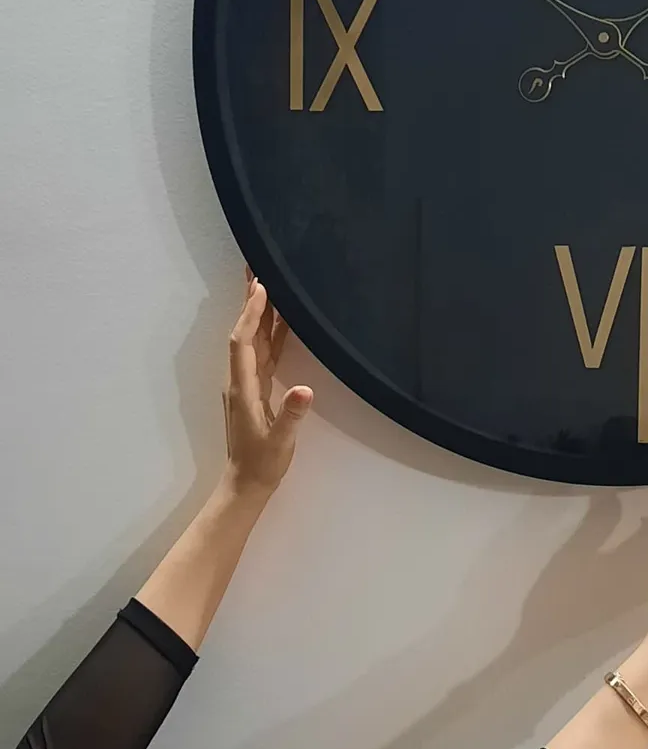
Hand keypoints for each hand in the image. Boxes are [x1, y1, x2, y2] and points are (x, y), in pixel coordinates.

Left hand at [222, 273, 313, 497]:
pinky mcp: (257, 387)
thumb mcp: (280, 441)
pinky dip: (271, 331)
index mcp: (242, 387)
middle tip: (256, 266)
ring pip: (254, 338)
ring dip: (260, 311)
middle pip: (244, 331)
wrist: (247, 482)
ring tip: (267, 281)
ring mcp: (247, 381)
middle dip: (250, 300)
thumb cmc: (263, 463)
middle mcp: (240, 378)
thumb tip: (305, 389)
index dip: (251, 315)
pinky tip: (282, 318)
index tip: (262, 288)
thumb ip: (291, 415)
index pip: (243, 342)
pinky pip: (264, 351)